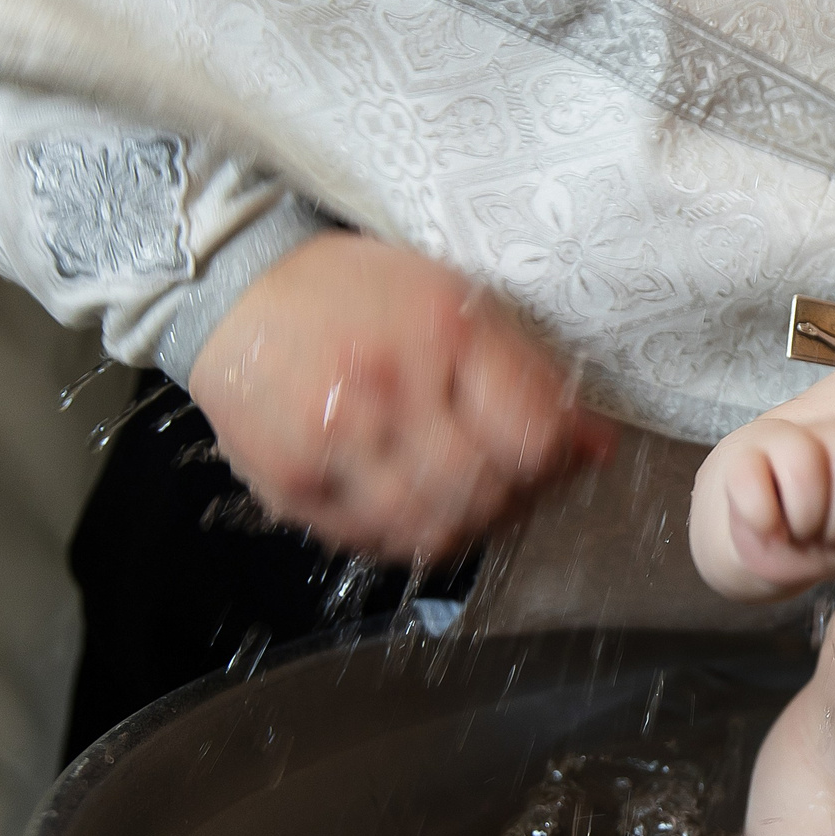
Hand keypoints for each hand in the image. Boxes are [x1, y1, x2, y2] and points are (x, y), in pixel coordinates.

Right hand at [189, 231, 615, 560]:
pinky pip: (377, 543)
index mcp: (441, 333)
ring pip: (434, 532)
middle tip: (515, 482)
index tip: (559, 456)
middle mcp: (387, 392)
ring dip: (467, 526)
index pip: (532, 438)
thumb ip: (532, 377)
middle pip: (486, 492)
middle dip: (517, 498)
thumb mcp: (458, 303)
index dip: (559, 460)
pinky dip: (411, 536)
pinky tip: (416, 504)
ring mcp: (334, 446)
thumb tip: (597, 448)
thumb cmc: (359, 292)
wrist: (237, 293)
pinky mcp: (294, 487)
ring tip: (467, 495)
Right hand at [691, 418, 834, 601]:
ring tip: (798, 534)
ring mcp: (778, 439)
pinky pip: (752, 483)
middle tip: (828, 536)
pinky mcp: (736, 459)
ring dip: (806, 522)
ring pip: (803, 469)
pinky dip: (764, 521)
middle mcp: (825, 432)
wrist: (762, 550)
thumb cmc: (824, 538)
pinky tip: (768, 531)